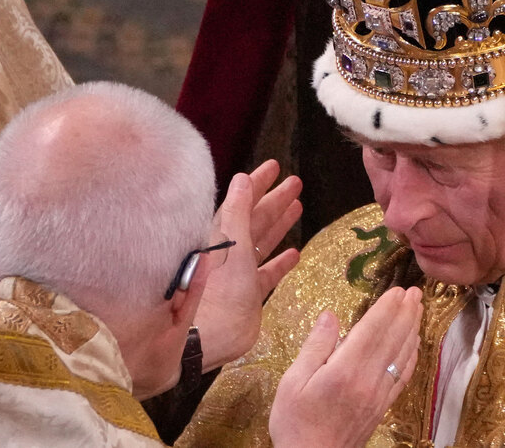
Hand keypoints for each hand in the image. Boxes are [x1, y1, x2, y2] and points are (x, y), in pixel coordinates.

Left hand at [195, 161, 302, 369]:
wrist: (206, 338)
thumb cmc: (216, 291)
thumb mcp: (230, 247)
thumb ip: (236, 212)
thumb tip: (242, 178)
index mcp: (222, 235)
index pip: (241, 201)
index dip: (258, 183)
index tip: (274, 166)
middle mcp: (230, 251)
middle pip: (255, 218)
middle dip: (275, 200)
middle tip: (295, 182)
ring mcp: (239, 273)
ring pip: (262, 241)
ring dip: (279, 224)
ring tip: (297, 207)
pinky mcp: (248, 294)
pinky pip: (267, 272)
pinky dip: (280, 262)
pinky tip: (294, 254)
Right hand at [269, 286, 422, 447]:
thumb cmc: (295, 422)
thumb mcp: (293, 381)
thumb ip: (315, 346)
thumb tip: (330, 315)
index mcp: (345, 370)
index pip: (373, 330)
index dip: (387, 308)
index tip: (397, 290)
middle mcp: (368, 380)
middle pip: (393, 339)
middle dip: (406, 313)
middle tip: (416, 292)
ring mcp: (379, 394)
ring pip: (402, 355)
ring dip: (412, 329)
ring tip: (418, 309)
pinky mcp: (382, 406)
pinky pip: (403, 376)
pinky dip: (411, 356)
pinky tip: (414, 344)